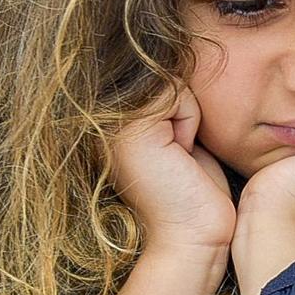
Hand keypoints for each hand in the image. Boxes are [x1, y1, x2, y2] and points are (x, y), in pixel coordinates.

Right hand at [110, 87, 235, 257]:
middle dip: (186, 108)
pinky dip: (191, 121)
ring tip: (179, 153)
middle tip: (180, 152)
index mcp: (108, 119)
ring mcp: (108, 121)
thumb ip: (169, 101)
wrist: (192, 235)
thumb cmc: (195, 190)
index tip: (179, 147)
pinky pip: (177, 95)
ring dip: (189, 117)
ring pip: (172, 82)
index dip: (182, 105)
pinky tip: (180, 153)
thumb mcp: (179, 134)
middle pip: (164, 74)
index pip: (159, 73)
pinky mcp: (127, 128)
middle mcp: (99, 117)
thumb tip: (180, 58)